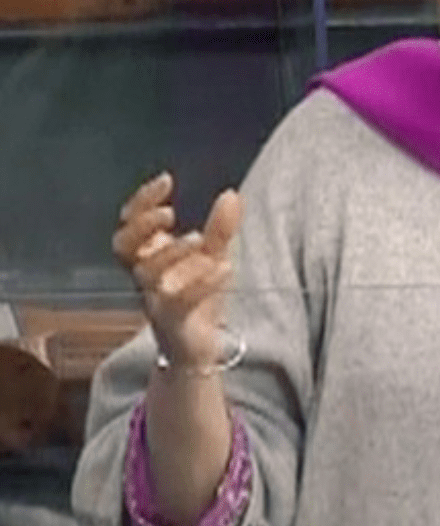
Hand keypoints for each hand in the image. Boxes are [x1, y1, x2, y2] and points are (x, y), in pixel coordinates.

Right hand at [112, 172, 241, 369]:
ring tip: (198, 239)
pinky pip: (180, 303)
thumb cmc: (197, 295)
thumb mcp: (213, 255)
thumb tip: (231, 194)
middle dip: (141, 224)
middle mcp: (145, 275)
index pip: (130, 221)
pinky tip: (224, 268)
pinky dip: (202, 283)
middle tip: (170, 212)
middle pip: (123, 245)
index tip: (166, 180)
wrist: (199, 345)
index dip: (142, 200)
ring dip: (171, 253)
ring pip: (146, 274)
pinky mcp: (173, 321)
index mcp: (149, 254)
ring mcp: (155, 298)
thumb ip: (221, 227)